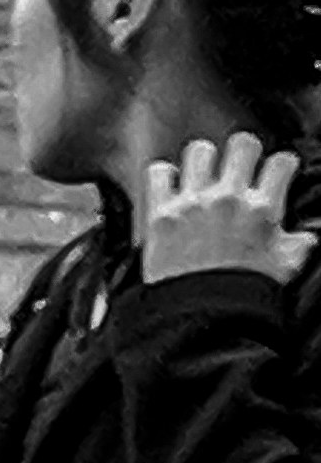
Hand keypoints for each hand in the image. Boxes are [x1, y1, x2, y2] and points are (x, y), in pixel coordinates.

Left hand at [143, 134, 316, 286]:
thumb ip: (299, 244)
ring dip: (202, 160)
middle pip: (242, 144)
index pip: (282, 162)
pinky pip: (157, 174)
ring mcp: (192, 205)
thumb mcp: (284, 268)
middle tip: (238, 167)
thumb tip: (308, 236)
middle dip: (243, 153)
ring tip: (201, 175)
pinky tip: (168, 186)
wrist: (199, 317)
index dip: (280, 166)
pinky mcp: (160, 216)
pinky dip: (162, 176)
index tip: (274, 174)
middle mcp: (228, 199)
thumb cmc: (240, 296)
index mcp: (263, 209)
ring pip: (199, 151)